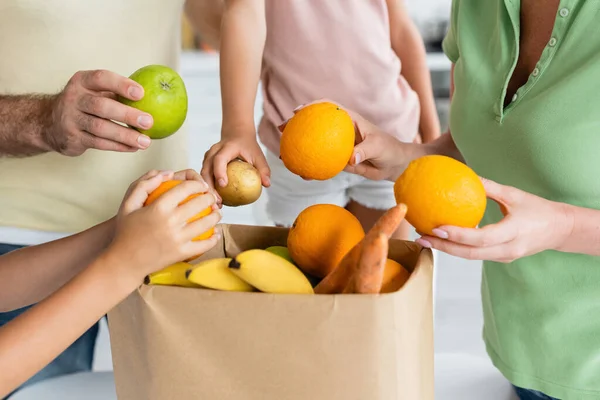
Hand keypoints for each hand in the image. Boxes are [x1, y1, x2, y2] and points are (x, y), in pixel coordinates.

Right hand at [45, 70, 154, 155]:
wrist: (49, 123)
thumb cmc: (84, 104)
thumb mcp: (94, 91)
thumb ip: (117, 92)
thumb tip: (155, 96)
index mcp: (82, 81)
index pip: (101, 78)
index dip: (121, 84)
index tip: (141, 93)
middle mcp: (74, 98)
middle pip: (102, 106)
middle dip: (127, 115)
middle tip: (148, 121)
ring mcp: (71, 119)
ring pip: (100, 128)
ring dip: (126, 136)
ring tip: (145, 141)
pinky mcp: (73, 138)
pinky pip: (99, 143)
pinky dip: (119, 146)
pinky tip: (133, 147)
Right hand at [107, 169, 221, 283]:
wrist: (124, 262)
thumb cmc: (126, 231)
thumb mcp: (128, 204)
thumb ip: (144, 184)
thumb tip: (167, 173)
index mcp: (158, 207)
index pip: (186, 188)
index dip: (197, 184)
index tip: (201, 186)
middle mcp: (170, 221)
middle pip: (200, 203)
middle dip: (210, 197)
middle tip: (211, 197)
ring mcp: (178, 238)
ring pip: (206, 223)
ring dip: (216, 215)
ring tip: (216, 213)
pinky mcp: (182, 253)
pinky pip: (204, 244)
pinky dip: (213, 239)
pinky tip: (216, 234)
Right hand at [201, 130, 270, 204]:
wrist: (236, 134)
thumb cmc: (248, 146)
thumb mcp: (258, 155)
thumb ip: (263, 169)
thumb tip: (267, 184)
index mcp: (226, 147)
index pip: (219, 159)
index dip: (219, 171)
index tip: (223, 185)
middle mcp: (214, 151)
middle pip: (206, 169)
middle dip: (210, 186)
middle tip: (218, 201)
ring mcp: (208, 157)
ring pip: (202, 174)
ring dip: (207, 190)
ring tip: (216, 203)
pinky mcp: (206, 163)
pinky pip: (204, 176)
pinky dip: (208, 188)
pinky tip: (216, 199)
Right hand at [283, 99, 417, 181]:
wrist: (394, 165)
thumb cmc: (389, 150)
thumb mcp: (379, 147)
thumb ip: (365, 150)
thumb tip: (351, 157)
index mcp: (349, 119)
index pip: (328, 108)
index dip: (311, 106)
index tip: (297, 111)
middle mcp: (341, 130)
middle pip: (315, 124)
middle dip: (296, 124)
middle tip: (282, 130)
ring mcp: (338, 145)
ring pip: (315, 144)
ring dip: (299, 147)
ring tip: (284, 154)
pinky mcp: (339, 159)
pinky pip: (322, 162)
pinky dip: (311, 167)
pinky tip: (302, 174)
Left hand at [415, 178, 573, 262]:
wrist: (560, 230)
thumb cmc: (537, 208)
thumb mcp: (515, 194)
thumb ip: (489, 187)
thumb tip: (465, 174)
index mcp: (513, 233)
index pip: (481, 238)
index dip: (457, 235)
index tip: (436, 228)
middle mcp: (508, 249)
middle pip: (470, 254)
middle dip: (443, 247)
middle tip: (420, 237)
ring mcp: (505, 257)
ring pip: (470, 257)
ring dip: (447, 249)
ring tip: (425, 238)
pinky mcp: (501, 258)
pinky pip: (476, 255)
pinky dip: (458, 248)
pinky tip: (442, 238)